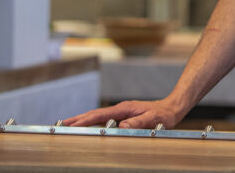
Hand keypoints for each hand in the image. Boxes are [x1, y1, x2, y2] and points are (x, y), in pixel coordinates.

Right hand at [63, 98, 185, 128]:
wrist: (172, 108)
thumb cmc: (163, 114)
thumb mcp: (153, 119)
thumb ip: (138, 122)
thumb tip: (122, 125)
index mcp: (125, 108)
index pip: (100, 115)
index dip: (85, 120)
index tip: (72, 124)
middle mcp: (121, 109)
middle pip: (95, 114)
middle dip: (78, 119)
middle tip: (62, 124)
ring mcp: (121, 112)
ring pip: (98, 116)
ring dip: (83, 120)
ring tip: (68, 125)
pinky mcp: (124, 116)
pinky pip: (104, 119)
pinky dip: (93, 122)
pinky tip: (87, 126)